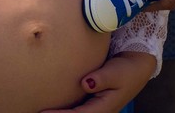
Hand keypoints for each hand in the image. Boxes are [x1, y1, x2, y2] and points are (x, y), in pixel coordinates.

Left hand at [40, 51, 155, 112]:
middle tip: (37, 112)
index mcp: (104, 108)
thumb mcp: (116, 72)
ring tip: (40, 111)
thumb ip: (102, 78)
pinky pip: (76, 108)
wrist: (137, 66)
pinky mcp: (92, 100)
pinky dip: (64, 109)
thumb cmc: (127, 69)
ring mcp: (95, 107)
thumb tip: (86, 83)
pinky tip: (51, 107)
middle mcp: (98, 111)